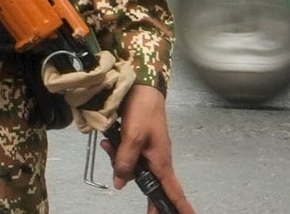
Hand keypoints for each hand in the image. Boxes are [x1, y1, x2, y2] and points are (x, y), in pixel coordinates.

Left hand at [101, 85, 196, 213]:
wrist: (142, 87)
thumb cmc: (143, 110)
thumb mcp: (131, 138)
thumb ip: (125, 162)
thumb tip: (120, 183)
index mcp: (161, 162)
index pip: (173, 192)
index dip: (181, 207)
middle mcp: (158, 160)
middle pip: (150, 183)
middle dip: (141, 188)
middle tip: (141, 202)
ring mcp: (150, 151)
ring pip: (134, 168)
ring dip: (119, 161)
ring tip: (109, 144)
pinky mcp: (140, 143)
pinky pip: (129, 155)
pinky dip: (118, 151)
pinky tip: (108, 141)